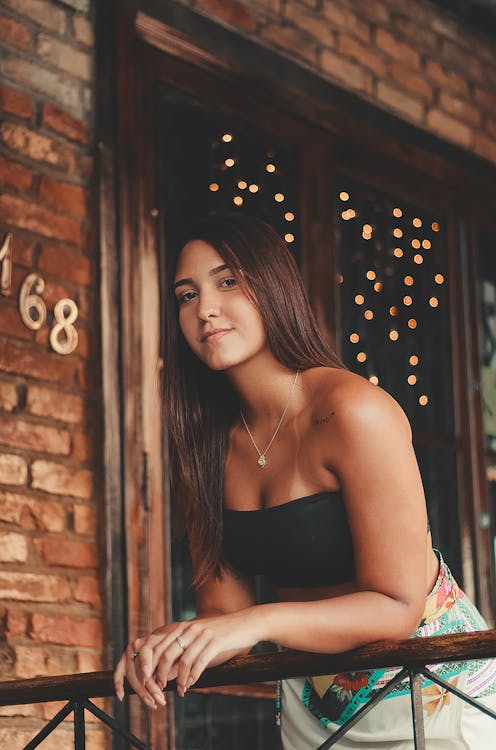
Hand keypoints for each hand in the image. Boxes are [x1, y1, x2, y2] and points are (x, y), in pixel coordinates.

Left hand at [113, 608, 260, 708]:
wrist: (246, 623)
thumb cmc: (222, 633)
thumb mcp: (199, 636)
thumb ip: (183, 648)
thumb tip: (166, 671)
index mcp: (183, 627)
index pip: (159, 646)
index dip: (151, 664)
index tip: (149, 680)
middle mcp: (190, 628)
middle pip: (167, 653)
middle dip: (160, 674)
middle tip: (159, 689)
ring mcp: (202, 634)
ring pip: (183, 660)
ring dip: (179, 679)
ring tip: (179, 691)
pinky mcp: (215, 641)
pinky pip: (199, 662)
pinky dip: (193, 677)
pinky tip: (190, 685)